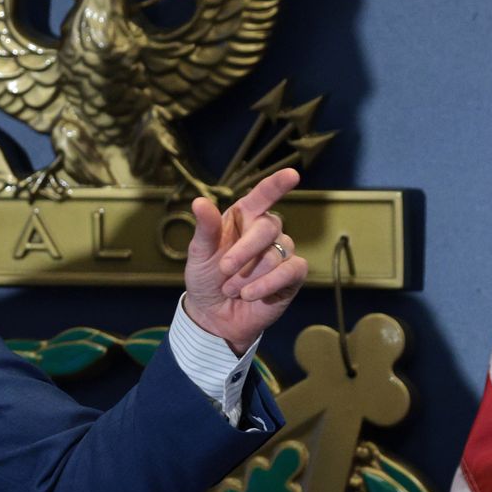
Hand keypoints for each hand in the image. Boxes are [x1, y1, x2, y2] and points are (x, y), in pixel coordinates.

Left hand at [182, 168, 308, 354]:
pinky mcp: (292, 277)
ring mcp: (281, 253)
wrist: (213, 316)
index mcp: (243, 218)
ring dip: (249, 276)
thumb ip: (205, 229)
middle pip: (269, 227)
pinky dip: (268, 284)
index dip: (277, 184)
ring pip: (276, 254)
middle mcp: (265, 232)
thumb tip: (199, 201)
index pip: (263, 196)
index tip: (293, 175)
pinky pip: (290, 271)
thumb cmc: (206, 279)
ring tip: (232, 289)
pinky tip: (250, 295)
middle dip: (245, 251)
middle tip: (224, 270)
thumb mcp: (198, 254)